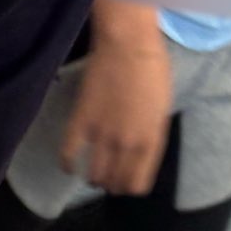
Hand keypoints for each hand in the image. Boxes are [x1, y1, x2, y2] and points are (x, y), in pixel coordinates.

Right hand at [60, 20, 171, 197]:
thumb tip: (141, 156)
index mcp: (150, 141)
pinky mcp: (80, 123)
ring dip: (93, 178)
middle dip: (112, 184)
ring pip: (94, 175)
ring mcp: (102, 135)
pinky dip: (68, 165)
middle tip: (109, 177)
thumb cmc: (153, 70)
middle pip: (115, 183)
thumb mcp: (162, 109)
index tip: (126, 182)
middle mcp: (127, 145)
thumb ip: (152, 136)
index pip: (137, 184)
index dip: (131, 187)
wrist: (128, 44)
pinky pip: (69, 155)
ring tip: (92, 172)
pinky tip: (70, 166)